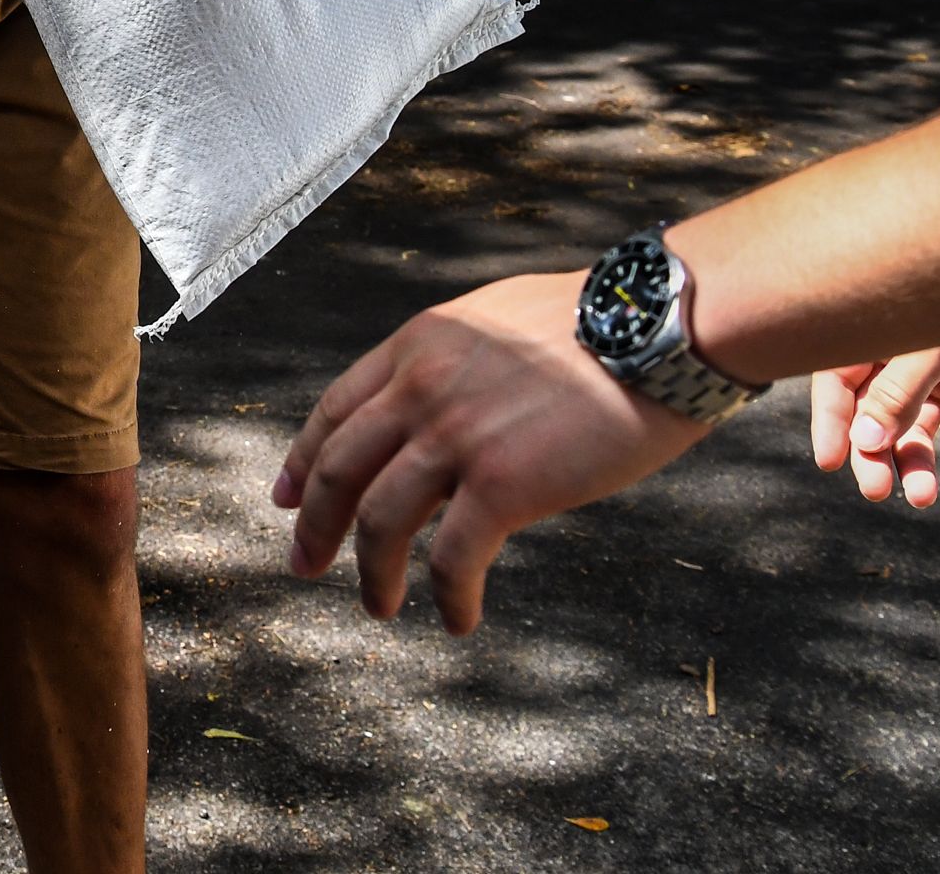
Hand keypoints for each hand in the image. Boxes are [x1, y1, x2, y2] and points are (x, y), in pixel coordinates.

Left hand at [276, 271, 721, 633]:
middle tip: (304, 565)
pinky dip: (449, 596)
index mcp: (416, 346)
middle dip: (315, 526)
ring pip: (382, 522)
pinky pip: (455, 558)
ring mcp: (456, 438)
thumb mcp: (495, 322)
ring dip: (372, 574)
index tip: (287, 497)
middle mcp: (420, 389)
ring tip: (378, 608)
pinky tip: (458, 618)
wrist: (652, 330)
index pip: (336, 410)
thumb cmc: (596, 325)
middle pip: (340, 470)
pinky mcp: (502, 485)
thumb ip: (455, 361)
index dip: (304, 459)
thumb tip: (442, 399)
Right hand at [810, 338, 939, 509]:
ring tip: (923, 497)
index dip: (832, 419)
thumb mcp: (932, 346)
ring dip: (918, 465)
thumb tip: (863, 443)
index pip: (840, 380)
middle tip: (877, 490)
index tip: (831, 461)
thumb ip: (897, 394)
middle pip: (876, 414)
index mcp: (881, 336)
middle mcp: (906, 361)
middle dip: (876, 454)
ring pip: (919, 433)